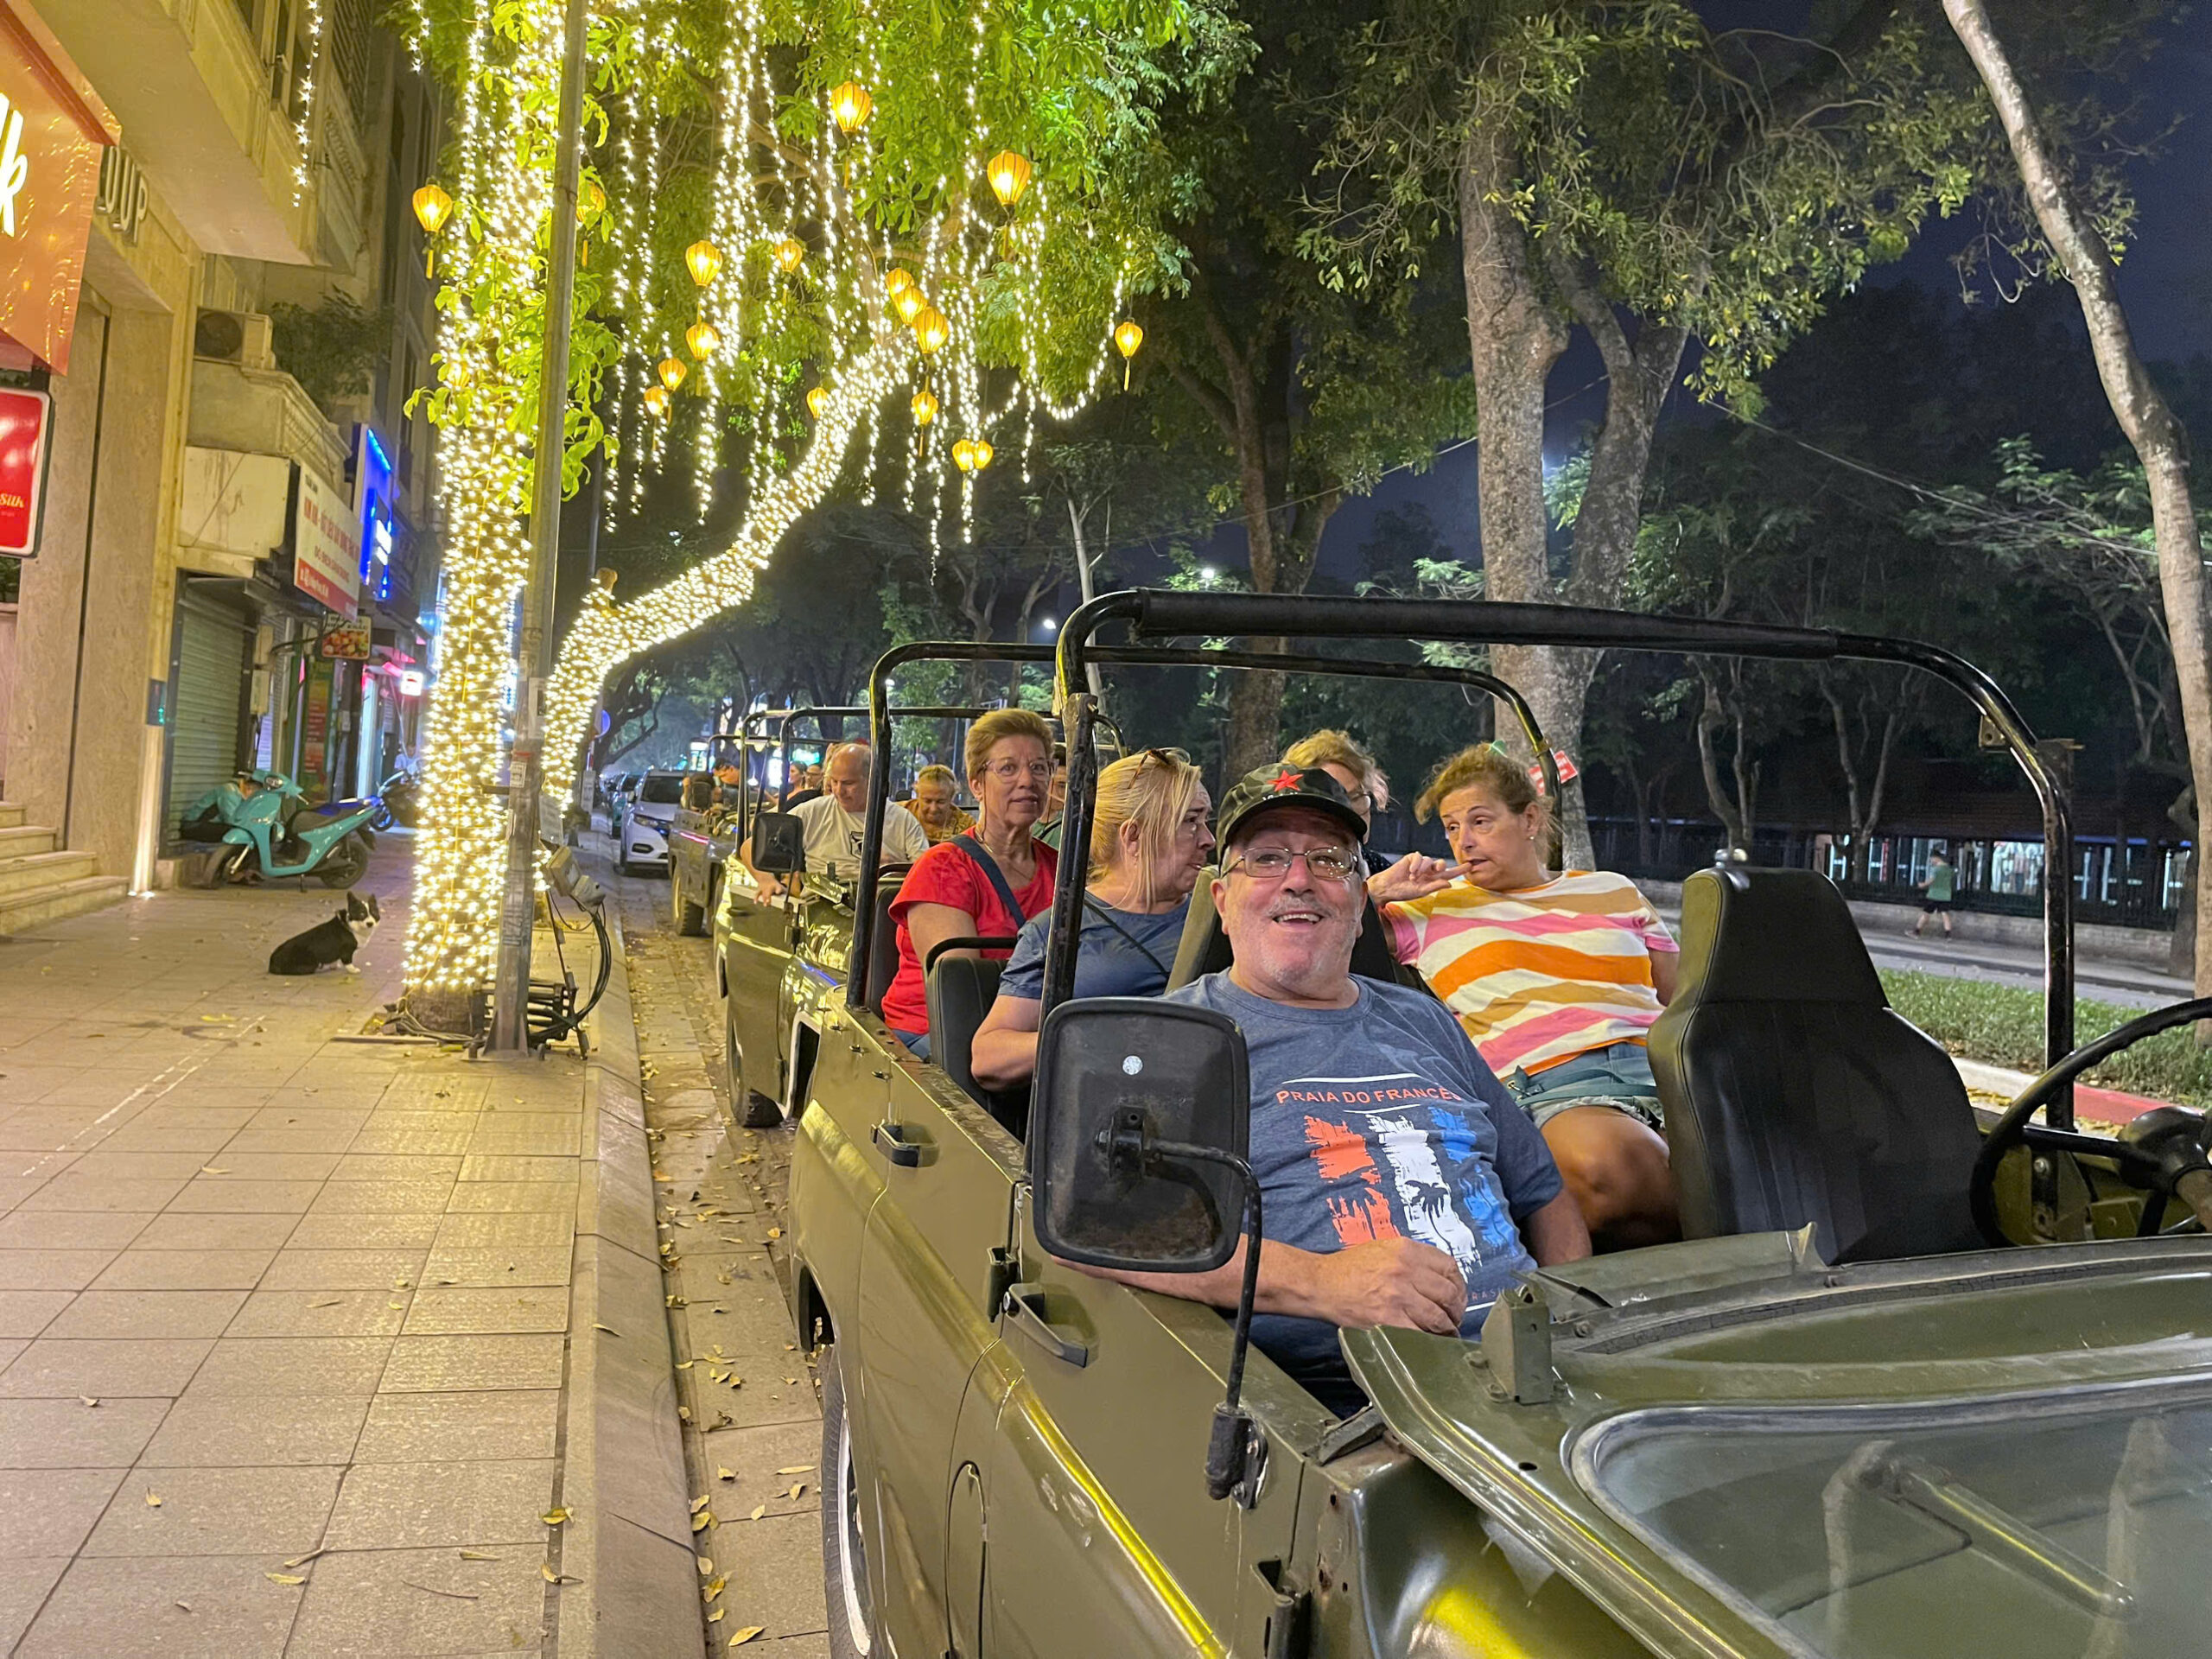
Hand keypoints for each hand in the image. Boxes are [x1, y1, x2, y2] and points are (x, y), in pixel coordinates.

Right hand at [755, 872, 785, 900]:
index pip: (778, 887)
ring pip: (763, 894)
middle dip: (769, 897)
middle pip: (769, 892)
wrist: (764, 877)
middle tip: (769, 902)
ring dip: (764, 899)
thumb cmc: (773, 883)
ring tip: (765, 904)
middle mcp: (769, 887)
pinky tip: (755, 902)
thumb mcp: (779, 885)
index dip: (778, 889)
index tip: (778, 892)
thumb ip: (783, 890)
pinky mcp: (759, 890)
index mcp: (775, 886)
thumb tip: (788, 895)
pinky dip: (756, 898)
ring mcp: (764, 889)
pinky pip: (757, 894)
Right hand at [1303, 1237, 1465, 1334]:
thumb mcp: (1383, 1248)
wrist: (1321, 1284)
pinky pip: (1420, 1333)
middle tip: (1454, 1319)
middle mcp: (1405, 1270)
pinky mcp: (1388, 1320)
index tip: (1457, 1296)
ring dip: (1446, 1328)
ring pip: (1438, 1317)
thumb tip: (1439, 1278)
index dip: (1459, 1285)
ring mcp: (1398, 1296)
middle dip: (1456, 1310)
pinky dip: (1429, 1341)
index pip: (1449, 1266)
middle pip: (1448, 1293)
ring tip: (1446, 1333)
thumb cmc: (1349, 1268)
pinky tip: (1430, 1343)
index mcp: (1406, 1250)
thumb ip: (1412, 1258)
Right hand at [1367, 852, 1454, 904]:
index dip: (1459, 870)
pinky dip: (1415, 865)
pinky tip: (1410, 872)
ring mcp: (1420, 864)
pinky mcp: (1411, 858)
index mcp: (1433, 880)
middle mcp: (1428, 871)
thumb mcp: (1421, 891)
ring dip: (1421, 870)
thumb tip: (1449, 883)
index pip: (1449, 874)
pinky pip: (1418, 856)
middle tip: (1437, 870)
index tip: (1471, 865)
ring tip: (1412, 878)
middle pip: (1441, 864)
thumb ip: (1435, 886)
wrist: (1388, 887)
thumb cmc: (1404, 891)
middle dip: (1441, 866)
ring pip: (1428, 861)